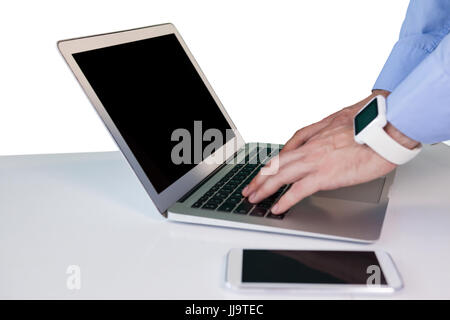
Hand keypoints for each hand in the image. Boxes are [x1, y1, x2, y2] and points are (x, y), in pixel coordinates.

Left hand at [242, 93, 418, 214]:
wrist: (387, 129)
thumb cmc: (370, 123)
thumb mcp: (341, 118)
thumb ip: (325, 129)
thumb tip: (318, 136)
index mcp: (315, 135)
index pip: (285, 151)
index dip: (272, 163)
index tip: (265, 171)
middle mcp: (310, 148)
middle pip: (277, 163)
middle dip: (259, 177)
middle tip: (249, 188)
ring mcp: (315, 161)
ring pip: (280, 175)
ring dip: (264, 188)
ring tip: (253, 197)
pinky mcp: (325, 175)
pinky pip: (298, 190)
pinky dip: (285, 199)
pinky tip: (277, 207)